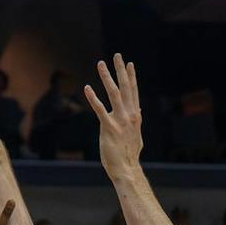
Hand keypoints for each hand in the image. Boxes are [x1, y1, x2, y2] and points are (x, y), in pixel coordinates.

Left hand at [84, 54, 143, 181]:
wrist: (127, 169)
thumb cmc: (128, 155)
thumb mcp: (136, 135)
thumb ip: (135, 121)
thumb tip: (138, 112)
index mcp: (135, 115)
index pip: (134, 92)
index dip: (132, 77)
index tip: (129, 64)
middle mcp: (130, 115)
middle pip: (126, 87)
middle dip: (121, 70)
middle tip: (117, 55)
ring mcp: (120, 121)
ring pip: (114, 93)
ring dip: (107, 77)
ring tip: (101, 64)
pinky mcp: (109, 128)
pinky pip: (100, 110)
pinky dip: (93, 98)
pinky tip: (87, 88)